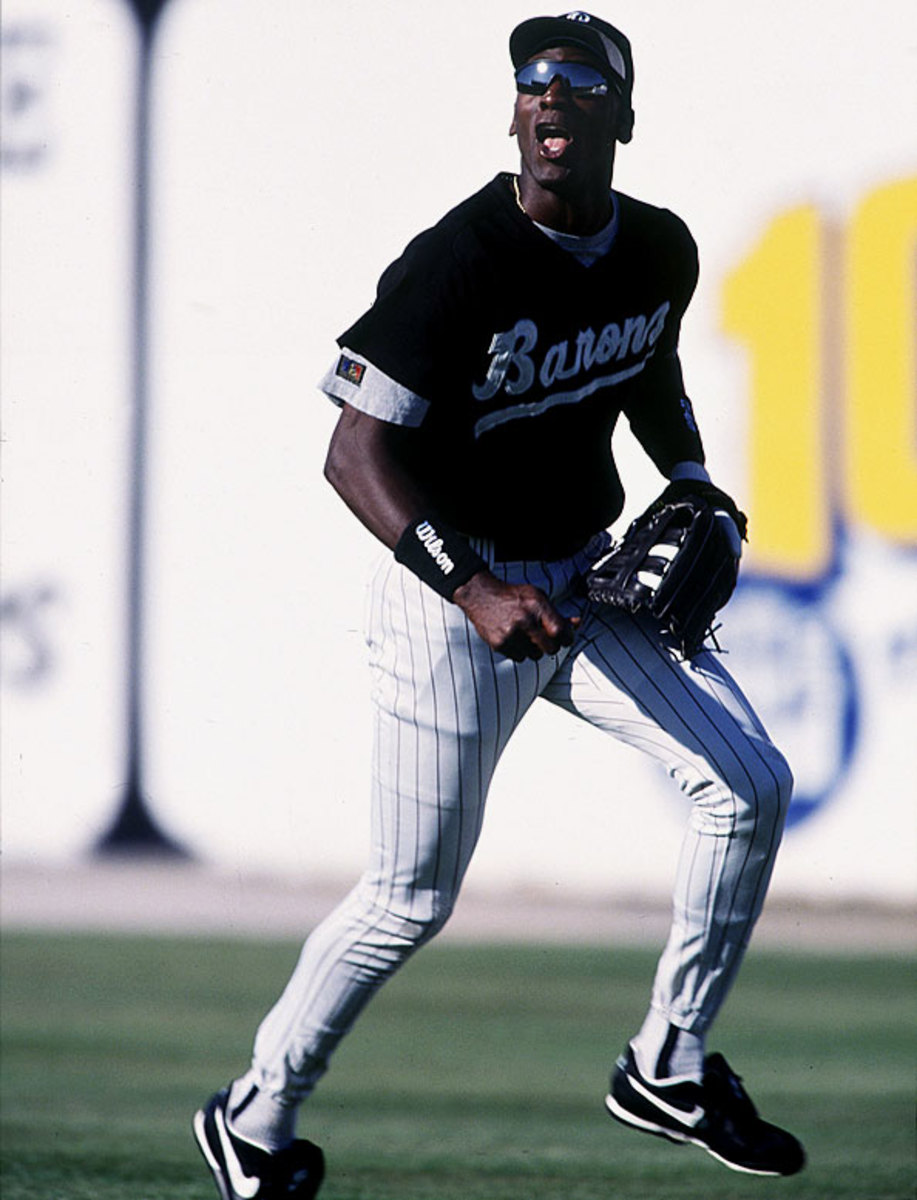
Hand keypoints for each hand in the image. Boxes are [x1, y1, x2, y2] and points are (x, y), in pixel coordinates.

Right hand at [452, 571, 579, 661]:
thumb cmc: (513, 596)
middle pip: (551, 648)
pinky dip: (519, 651)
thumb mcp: (537, 597)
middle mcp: (524, 620)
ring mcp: (510, 634)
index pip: (561, 632)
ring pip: (535, 655)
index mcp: (536, 606)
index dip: (567, 638)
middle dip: (551, 645)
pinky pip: (519, 658)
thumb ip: (557, 613)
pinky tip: (514, 638)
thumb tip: (577, 623)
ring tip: (525, 635)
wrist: (481, 596)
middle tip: (545, 638)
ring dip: (534, 649)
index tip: (565, 638)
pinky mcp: (499, 644)